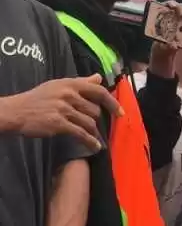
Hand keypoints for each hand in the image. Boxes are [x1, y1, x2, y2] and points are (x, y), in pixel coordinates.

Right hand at [1, 74, 121, 150]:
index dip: (112, 102)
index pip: (98, 91)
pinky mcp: (59, 123)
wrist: (16, 111)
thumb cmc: (37, 99)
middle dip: (95, 120)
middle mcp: (68, 94)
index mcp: (70, 84)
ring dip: (94, 133)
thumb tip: (99, 77)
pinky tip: (94, 147)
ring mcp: (63, 109)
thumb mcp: (58, 86)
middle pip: (95, 110)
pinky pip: (81, 133)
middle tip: (93, 127)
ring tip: (95, 140)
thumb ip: (80, 83)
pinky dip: (90, 141)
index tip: (121, 113)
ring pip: (89, 122)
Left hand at [148, 1, 181, 74]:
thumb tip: (173, 45)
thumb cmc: (161, 47)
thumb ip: (166, 47)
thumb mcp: (161, 48)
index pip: (163, 6)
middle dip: (180, 8)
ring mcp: (178, 19)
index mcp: (159, 18)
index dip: (168, 4)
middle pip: (175, 6)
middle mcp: (169, 15)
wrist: (165, 52)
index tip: (172, 7)